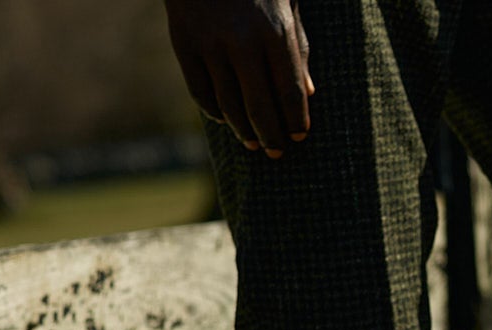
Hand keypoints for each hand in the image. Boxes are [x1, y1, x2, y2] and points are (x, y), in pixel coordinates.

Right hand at [166, 0, 313, 157]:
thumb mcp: (285, 4)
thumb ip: (298, 47)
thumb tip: (307, 93)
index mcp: (274, 31)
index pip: (290, 91)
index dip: (296, 119)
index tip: (300, 136)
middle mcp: (242, 41)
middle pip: (260, 106)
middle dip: (272, 135)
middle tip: (278, 152)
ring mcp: (210, 45)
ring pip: (229, 104)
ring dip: (244, 129)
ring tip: (254, 142)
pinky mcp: (184, 45)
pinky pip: (200, 92)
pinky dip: (214, 111)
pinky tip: (225, 119)